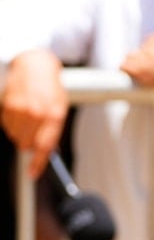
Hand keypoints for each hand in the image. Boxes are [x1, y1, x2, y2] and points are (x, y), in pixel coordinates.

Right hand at [0, 50, 67, 178]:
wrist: (35, 66)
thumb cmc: (50, 88)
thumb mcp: (60, 108)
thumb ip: (53, 129)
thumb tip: (47, 151)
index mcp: (55, 115)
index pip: (45, 146)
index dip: (38, 163)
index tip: (33, 173)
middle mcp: (39, 114)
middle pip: (27, 144)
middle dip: (30, 142)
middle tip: (34, 129)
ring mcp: (22, 110)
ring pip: (16, 136)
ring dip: (21, 132)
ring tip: (28, 116)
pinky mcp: (9, 106)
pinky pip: (7, 126)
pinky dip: (12, 123)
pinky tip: (20, 111)